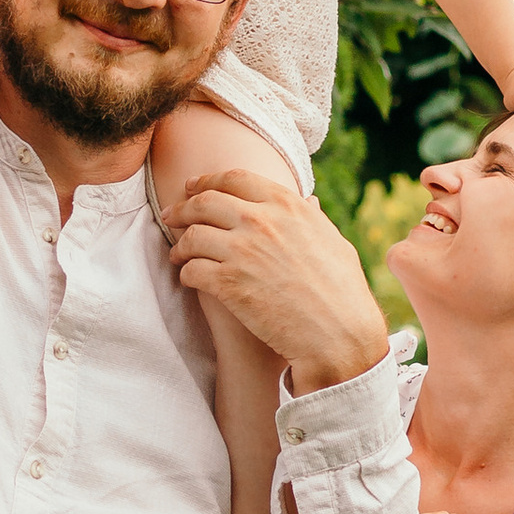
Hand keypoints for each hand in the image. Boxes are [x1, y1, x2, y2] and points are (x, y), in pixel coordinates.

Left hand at [167, 170, 389, 393]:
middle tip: (170, 215)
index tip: (192, 188)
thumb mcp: (334, 242)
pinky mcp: (228, 283)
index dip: (207, 181)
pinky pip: (192, 270)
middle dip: (182, 208)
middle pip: (205, 202)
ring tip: (178, 255)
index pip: (235, 179)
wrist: (337, 334)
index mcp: (287, 205)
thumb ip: (313, 218)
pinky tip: (188, 279)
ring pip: (192, 235)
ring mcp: (242, 251)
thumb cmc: (343, 292)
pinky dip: (185, 273)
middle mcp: (261, 221)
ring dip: (180, 245)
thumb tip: (308, 201)